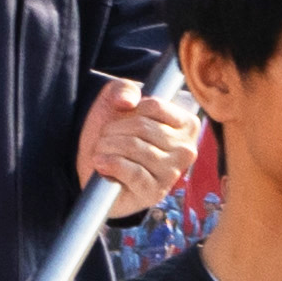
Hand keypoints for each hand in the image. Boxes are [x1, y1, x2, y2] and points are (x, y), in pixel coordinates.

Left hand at [77, 75, 197, 213]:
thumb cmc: (112, 135)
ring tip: (101, 150)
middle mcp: (186, 150)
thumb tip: (128, 101)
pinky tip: (101, 163)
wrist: (96, 169)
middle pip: (142, 127)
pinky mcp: (154, 192)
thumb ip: (123, 88)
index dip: (129, 110)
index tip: (121, 119)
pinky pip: (133, 171)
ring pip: (135, 148)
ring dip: (108, 146)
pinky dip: (110, 163)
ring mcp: (172, 173)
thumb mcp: (115, 102)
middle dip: (113, 130)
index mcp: (185, 125)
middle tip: (105, 138)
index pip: (154, 106)